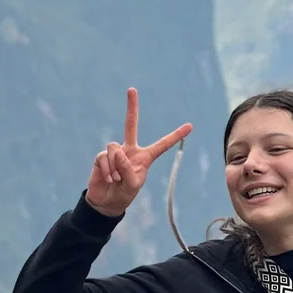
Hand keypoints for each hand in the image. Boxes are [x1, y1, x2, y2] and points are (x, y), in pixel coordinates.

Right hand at [84, 88, 192, 217]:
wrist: (106, 202)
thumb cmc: (124, 194)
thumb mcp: (132, 185)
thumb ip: (128, 170)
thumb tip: (119, 151)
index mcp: (145, 157)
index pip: (162, 145)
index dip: (175, 136)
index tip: (190, 126)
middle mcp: (129, 150)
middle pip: (131, 124)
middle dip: (131, 107)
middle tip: (132, 89)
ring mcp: (115, 152)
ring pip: (115, 148)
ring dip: (116, 167)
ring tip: (116, 179)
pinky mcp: (102, 156)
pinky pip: (104, 157)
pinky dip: (107, 170)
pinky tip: (109, 179)